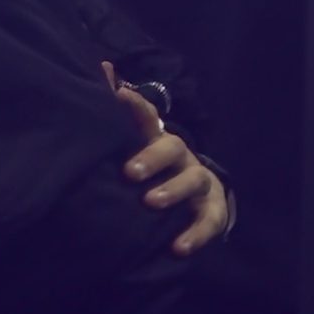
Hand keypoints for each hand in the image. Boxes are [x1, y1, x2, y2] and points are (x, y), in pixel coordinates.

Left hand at [114, 88, 233, 257]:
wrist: (198, 201)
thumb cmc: (155, 170)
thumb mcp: (134, 144)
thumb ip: (119, 112)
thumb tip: (101, 66)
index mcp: (158, 142)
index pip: (147, 119)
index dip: (134, 106)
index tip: (120, 97)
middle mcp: (181, 159)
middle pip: (173, 148)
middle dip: (153, 158)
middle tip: (130, 172)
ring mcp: (199, 184)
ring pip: (193, 181)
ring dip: (173, 190)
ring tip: (151, 203)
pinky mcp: (212, 211)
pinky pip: (207, 221)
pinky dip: (195, 234)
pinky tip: (177, 247)